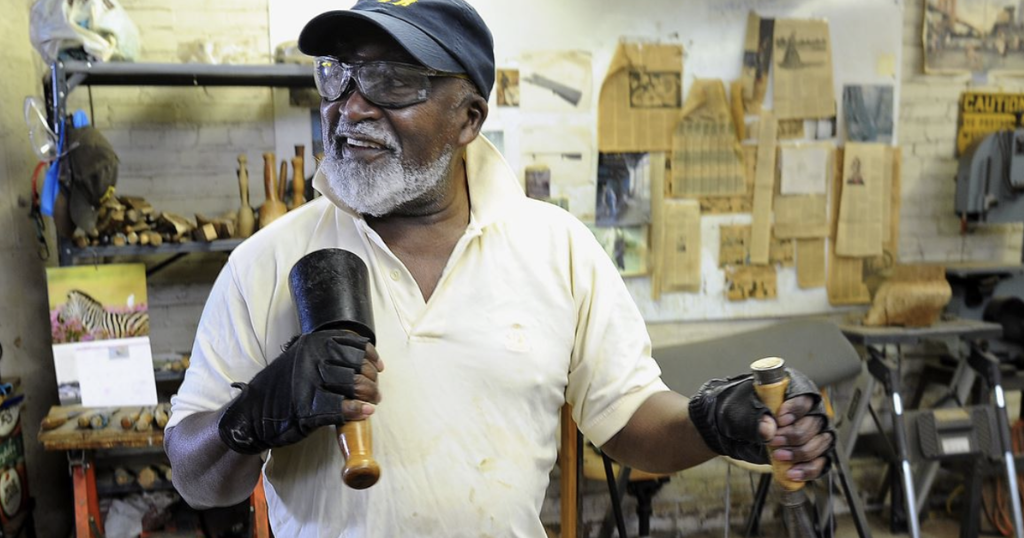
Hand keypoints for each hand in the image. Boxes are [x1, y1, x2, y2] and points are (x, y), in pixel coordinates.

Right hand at [218, 330, 383, 453]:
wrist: (250, 414)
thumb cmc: (281, 387)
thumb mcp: (300, 358)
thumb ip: (326, 354)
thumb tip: (363, 359)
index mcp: (312, 343)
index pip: (353, 344)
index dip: (370, 356)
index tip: (378, 368)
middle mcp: (311, 358)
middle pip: (357, 366)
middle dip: (372, 380)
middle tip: (376, 392)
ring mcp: (308, 382)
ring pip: (353, 384)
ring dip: (369, 395)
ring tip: (372, 402)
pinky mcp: (306, 408)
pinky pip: (341, 407)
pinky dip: (357, 410)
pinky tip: (365, 412)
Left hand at [688, 368, 833, 480]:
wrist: (727, 431)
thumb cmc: (735, 412)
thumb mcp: (739, 411)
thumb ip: (754, 417)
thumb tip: (769, 430)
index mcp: (791, 391)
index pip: (806, 397)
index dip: (797, 409)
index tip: (781, 420)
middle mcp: (806, 410)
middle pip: (816, 422)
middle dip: (796, 435)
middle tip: (775, 441)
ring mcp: (810, 432)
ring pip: (820, 442)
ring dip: (802, 452)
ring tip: (779, 456)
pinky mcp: (807, 452)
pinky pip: (819, 463)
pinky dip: (808, 469)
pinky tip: (792, 473)